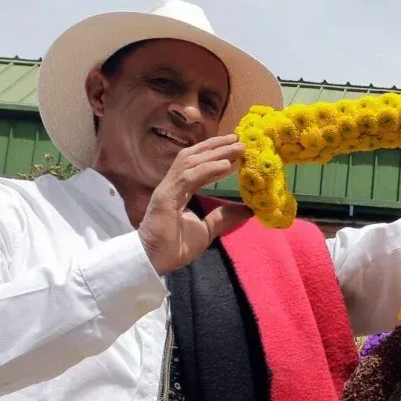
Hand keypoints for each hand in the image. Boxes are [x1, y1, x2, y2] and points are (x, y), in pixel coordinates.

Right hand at [139, 135, 251, 276]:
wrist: (153, 261)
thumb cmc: (174, 246)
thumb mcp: (206, 230)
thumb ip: (223, 217)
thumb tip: (247, 209)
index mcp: (180, 190)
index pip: (196, 163)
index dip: (214, 153)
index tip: (235, 146)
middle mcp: (173, 184)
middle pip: (194, 156)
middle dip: (216, 146)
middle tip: (238, 139)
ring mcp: (168, 189)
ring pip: (191, 162)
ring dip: (214, 153)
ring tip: (235, 147)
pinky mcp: (166, 198)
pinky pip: (188, 178)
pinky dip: (207, 169)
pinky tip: (225, 165)